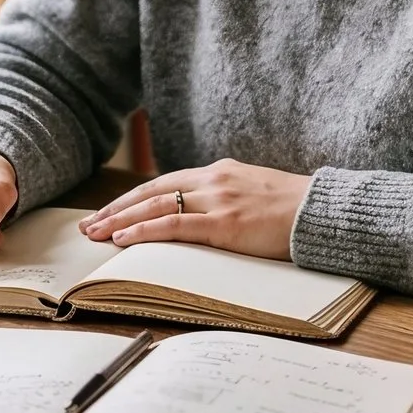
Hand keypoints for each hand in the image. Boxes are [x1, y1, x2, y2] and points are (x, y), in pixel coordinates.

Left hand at [81, 159, 311, 259]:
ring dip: (120, 221)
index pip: (162, 184)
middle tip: (88, 226)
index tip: (108, 213)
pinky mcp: (225, 223)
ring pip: (155, 207)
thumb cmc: (293, 209)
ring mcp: (218, 200)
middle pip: (150, 192)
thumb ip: (225, 199)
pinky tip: (124, 239)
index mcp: (217, 173)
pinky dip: (145, 230)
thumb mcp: (252, 193)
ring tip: (95, 234)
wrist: (323, 211)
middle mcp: (212, 181)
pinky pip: (175, 225)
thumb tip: (203, 215)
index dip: (131, 198)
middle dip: (115, 210)